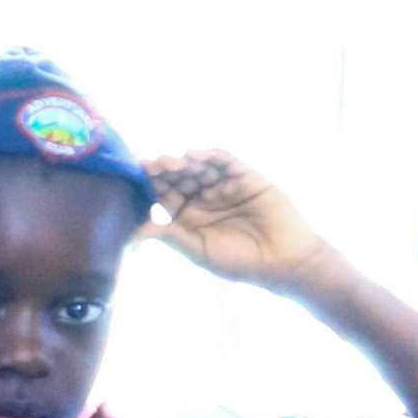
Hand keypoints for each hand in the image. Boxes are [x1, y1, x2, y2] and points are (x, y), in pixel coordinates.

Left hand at [141, 149, 327, 286]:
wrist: (283, 261)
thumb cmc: (239, 262)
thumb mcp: (198, 250)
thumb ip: (169, 236)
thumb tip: (134, 231)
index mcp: (188, 216)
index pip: (164, 194)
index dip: (152, 184)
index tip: (138, 177)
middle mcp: (204, 198)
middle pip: (179, 177)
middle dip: (165, 169)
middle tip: (152, 165)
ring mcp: (224, 186)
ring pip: (199, 167)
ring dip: (183, 161)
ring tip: (171, 162)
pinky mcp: (246, 178)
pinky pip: (226, 162)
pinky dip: (210, 155)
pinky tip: (194, 155)